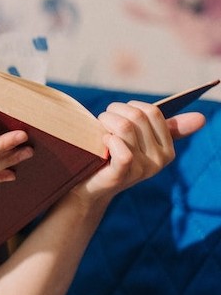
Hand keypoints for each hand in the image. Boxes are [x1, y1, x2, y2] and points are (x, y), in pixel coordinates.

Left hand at [72, 101, 203, 203]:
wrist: (92, 188)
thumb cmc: (115, 158)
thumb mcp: (143, 143)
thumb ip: (168, 129)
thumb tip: (201, 118)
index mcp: (167, 150)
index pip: (153, 112)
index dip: (130, 106)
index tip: (117, 113)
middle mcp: (158, 160)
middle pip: (136, 117)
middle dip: (114, 111)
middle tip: (103, 120)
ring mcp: (141, 170)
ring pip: (125, 127)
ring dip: (105, 121)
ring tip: (99, 128)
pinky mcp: (121, 176)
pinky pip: (122, 150)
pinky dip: (107, 139)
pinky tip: (102, 141)